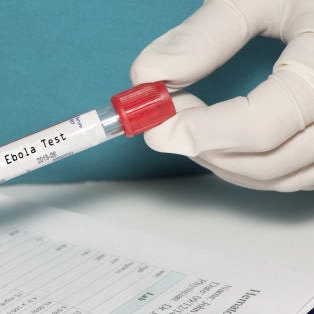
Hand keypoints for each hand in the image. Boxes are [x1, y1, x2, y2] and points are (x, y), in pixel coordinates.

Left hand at [131, 0, 313, 190]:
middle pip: (266, 161)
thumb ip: (205, 34)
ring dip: (223, 161)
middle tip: (167, 119)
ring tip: (191, 125)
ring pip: (280, 177)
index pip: (257, 128)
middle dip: (203, 147)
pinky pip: (296, 177)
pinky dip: (252, 167)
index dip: (197, 132)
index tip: (156, 122)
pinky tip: (225, 140)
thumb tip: (150, 74)